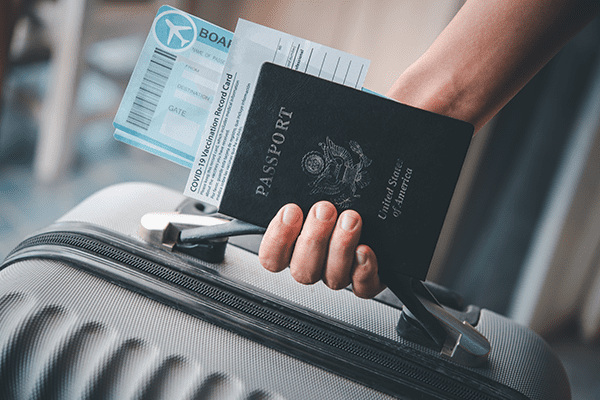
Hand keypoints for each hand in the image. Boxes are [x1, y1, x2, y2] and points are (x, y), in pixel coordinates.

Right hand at [258, 201, 384, 297]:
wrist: (381, 217)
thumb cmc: (338, 201)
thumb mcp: (313, 189)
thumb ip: (298, 190)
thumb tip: (274, 164)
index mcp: (293, 247)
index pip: (272, 258)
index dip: (277, 238)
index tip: (290, 211)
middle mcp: (315, 264)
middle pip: (302, 269)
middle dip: (313, 238)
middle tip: (325, 210)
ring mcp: (341, 274)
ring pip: (332, 278)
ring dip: (340, 248)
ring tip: (350, 219)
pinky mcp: (367, 280)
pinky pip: (363, 287)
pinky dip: (363, 270)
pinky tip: (365, 250)